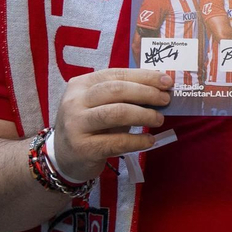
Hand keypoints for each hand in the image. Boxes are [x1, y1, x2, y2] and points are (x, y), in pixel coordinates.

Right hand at [51, 68, 173, 178]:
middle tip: (166, 99)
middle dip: (146, 93)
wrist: (64, 158)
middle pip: (116, 90)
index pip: (116, 74)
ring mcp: (76, 125)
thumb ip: (125, 95)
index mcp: (81, 85)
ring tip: (159, 119)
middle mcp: (75, 102)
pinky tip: (149, 140)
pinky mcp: (83, 148)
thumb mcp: (102, 105)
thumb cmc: (91, 126)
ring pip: (116, 113)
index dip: (144, 76)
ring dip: (144, 115)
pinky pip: (117, 142)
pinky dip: (138, 140)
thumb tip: (161, 89)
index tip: (166, 81)